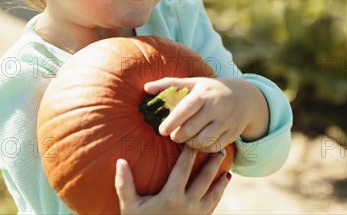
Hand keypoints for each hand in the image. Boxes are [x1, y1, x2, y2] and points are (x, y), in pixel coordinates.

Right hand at [115, 146, 230, 213]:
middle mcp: (187, 205)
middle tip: (219, 150)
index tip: (194, 140)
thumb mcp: (129, 206)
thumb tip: (120, 161)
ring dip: (220, 182)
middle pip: (204, 179)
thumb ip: (125, 184)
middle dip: (213, 164)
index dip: (189, 152)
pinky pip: (212, 208)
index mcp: (171, 197)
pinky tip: (220, 192)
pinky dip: (217, 197)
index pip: (184, 168)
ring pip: (213, 195)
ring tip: (227, 172)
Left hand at [144, 77, 268, 151]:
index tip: (162, 130)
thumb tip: (145, 87)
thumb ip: (169, 84)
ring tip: (185, 138)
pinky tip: (198, 142)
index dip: (172, 122)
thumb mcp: (193, 83)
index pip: (186, 109)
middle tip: (173, 135)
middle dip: (178, 136)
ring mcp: (226, 122)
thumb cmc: (210, 90)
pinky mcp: (232, 134)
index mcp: (204, 93)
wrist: (244, 97)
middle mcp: (216, 108)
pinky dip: (202, 148)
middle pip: (191, 129)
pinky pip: (212, 148)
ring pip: (202, 141)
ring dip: (189, 143)